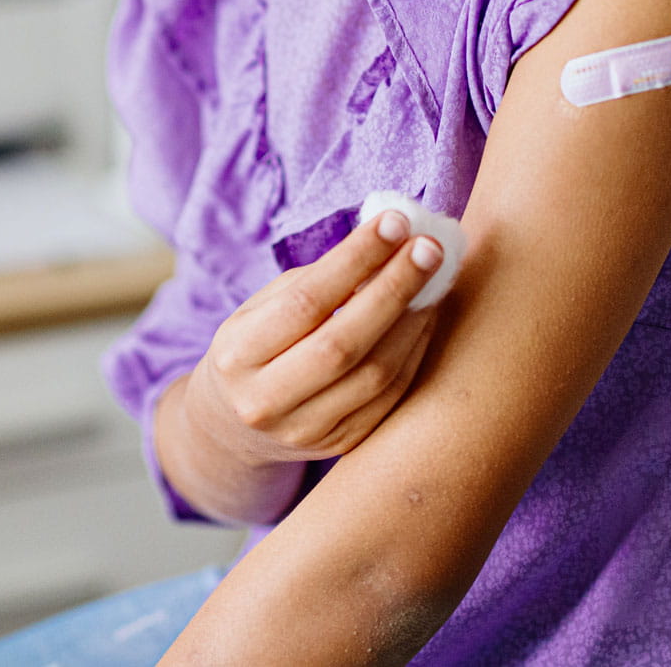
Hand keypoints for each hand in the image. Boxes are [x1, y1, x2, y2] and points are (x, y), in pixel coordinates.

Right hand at [184, 209, 445, 463]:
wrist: (235, 427)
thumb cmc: (255, 347)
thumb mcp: (261, 309)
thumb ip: (315, 281)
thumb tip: (385, 243)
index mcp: (237, 355)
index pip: (305, 301)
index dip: (355, 259)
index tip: (394, 222)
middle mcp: (265, 401)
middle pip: (343, 343)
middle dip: (394, 289)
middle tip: (430, 249)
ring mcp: (303, 431)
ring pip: (375, 375)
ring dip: (414, 322)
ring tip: (435, 281)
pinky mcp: (339, 446)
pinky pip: (389, 398)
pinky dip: (414, 353)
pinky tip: (425, 318)